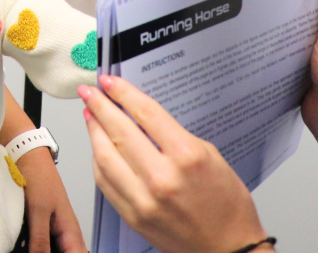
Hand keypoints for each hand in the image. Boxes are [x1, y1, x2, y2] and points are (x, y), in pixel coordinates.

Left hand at [13, 148, 86, 252]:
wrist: (27, 156)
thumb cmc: (38, 178)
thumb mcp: (38, 210)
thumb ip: (40, 239)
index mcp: (71, 232)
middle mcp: (66, 234)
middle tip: (33, 250)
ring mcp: (55, 231)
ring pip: (56, 251)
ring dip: (44, 252)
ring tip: (28, 247)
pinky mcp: (43, 227)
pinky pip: (46, 246)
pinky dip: (39, 249)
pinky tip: (26, 247)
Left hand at [81, 76, 265, 252]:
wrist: (228, 250)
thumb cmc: (226, 205)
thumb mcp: (210, 155)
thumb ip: (174, 135)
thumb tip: (142, 117)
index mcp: (186, 157)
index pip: (145, 113)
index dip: (123, 92)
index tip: (110, 81)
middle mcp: (162, 178)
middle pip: (119, 131)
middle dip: (99, 106)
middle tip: (89, 92)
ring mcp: (144, 200)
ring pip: (104, 157)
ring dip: (93, 132)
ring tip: (89, 115)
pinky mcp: (133, 217)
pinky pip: (105, 183)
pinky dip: (97, 161)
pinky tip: (97, 148)